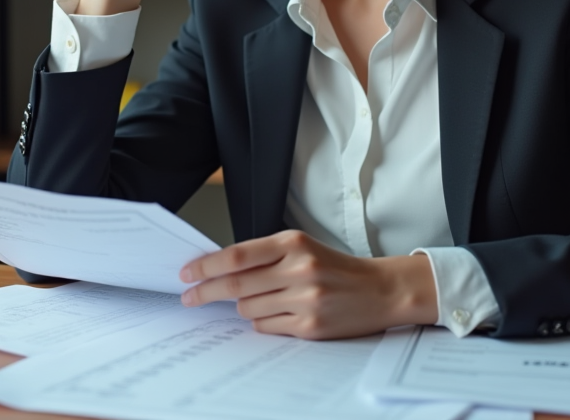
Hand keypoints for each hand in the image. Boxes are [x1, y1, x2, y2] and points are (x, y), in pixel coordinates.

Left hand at [179, 230, 438, 339]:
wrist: (381, 290)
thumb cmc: (337, 268)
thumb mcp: (302, 248)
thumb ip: (265, 256)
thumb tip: (220, 270)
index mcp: (294, 243)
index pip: (237, 255)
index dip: (206, 266)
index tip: (187, 273)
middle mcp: (299, 269)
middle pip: (236, 284)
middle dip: (206, 291)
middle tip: (189, 296)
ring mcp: (305, 299)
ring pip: (248, 308)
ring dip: (243, 306)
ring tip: (262, 300)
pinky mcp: (310, 325)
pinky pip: (266, 327)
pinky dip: (263, 322)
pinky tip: (278, 313)